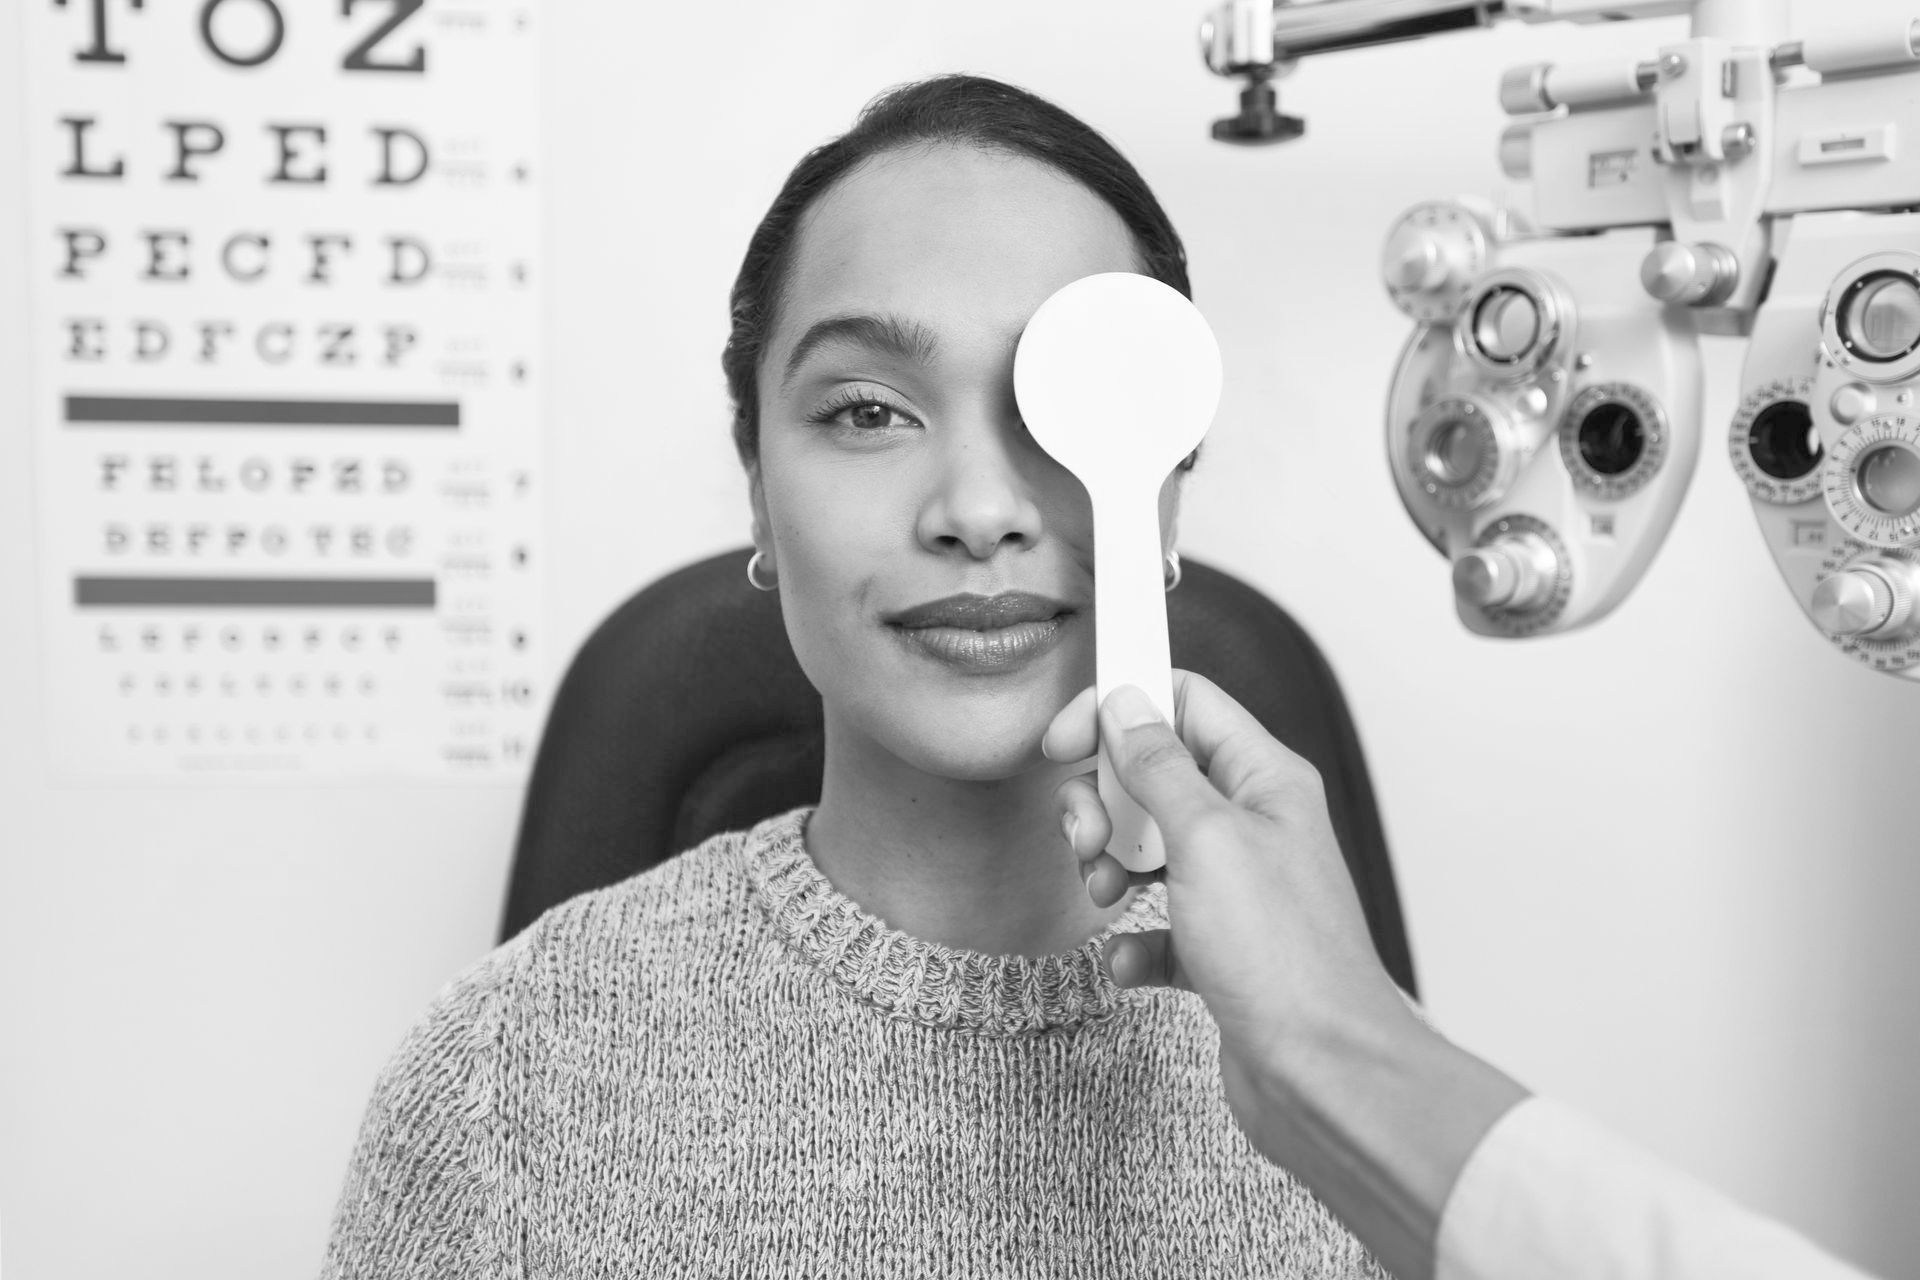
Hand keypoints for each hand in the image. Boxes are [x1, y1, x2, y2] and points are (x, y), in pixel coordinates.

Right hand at [1042, 671, 1416, 1116]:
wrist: (1321, 1075)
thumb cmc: (1284, 958)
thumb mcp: (1206, 838)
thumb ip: (1158, 765)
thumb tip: (1126, 704)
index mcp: (1265, 780)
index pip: (1186, 702)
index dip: (1119, 709)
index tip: (1065, 742)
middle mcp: (1254, 826)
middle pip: (1155, 776)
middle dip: (1103, 801)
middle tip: (1087, 836)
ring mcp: (1238, 891)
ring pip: (1149, 849)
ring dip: (1110, 865)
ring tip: (1106, 893)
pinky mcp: (1221, 951)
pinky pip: (1156, 926)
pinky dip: (1131, 940)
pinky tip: (1129, 959)